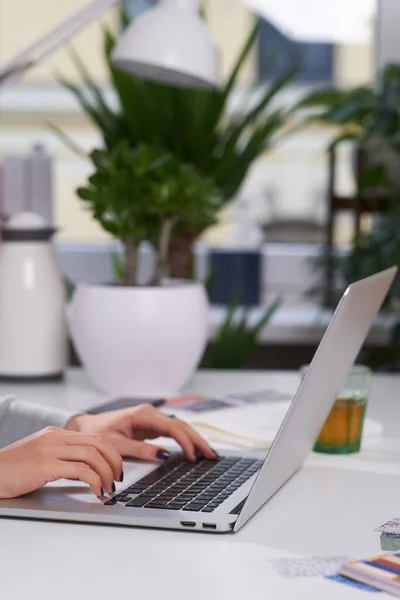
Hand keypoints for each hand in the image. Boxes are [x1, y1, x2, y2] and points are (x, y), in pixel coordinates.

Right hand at [0, 427, 122, 499]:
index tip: (116, 469)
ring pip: (92, 455)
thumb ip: (62, 458)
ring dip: (106, 473)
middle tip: (118, 479)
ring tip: (108, 489)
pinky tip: (95, 492)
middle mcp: (55, 437)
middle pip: (99, 442)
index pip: (95, 436)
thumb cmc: (13, 471)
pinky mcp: (46, 465)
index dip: (112, 452)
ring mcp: (50, 449)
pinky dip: (94, 481)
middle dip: (114, 461)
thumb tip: (86, 472)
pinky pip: (80, 470)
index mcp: (56, 434)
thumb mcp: (41, 457)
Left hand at [66, 404, 216, 462]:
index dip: (185, 441)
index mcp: (144, 414)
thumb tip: (163, 456)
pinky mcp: (150, 427)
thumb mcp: (116, 444)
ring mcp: (151, 420)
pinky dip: (184, 441)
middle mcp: (150, 414)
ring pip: (179, 428)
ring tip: (208, 454)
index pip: (172, 427)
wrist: (84, 429)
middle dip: (197, 440)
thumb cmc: (97, 433)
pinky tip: (193, 451)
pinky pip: (172, 433)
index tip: (192, 456)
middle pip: (181, 425)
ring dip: (194, 440)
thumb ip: (139, 450)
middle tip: (211, 455)